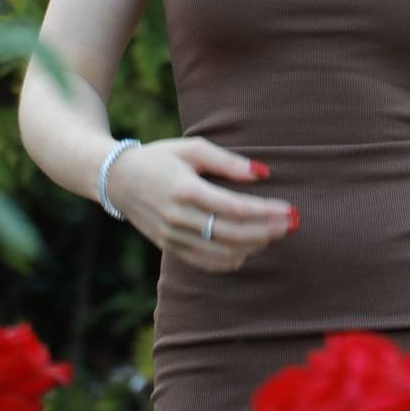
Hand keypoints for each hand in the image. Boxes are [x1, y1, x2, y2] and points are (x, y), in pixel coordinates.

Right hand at [107, 136, 295, 272]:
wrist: (118, 180)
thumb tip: (262, 173)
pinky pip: (208, 263)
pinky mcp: (171, 249)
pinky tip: (251, 247)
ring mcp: (174, 238)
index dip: (266, 212)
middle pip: (234, 234)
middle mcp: (179, 218)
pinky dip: (234, 259)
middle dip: (268, 231)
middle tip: (291, 223)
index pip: (235, 208)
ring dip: (255, 246)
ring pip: (224, 253)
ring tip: (276, 232)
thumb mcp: (192, 148)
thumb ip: (228, 161)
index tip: (289, 209)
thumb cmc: (160, 157)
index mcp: (186, 189)